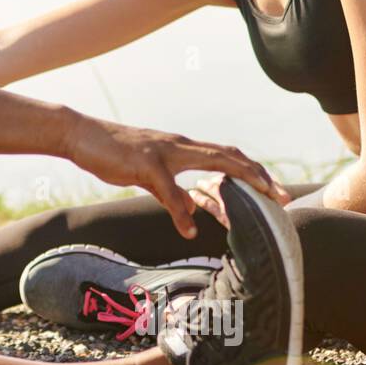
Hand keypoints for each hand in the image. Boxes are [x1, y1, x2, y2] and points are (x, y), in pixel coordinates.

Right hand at [67, 117, 289, 238]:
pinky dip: (181, 209)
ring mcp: (165, 152)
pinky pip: (169, 189)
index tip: (275, 191)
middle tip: (283, 197)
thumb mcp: (148, 175)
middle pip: (231, 156)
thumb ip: (170, 190)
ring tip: (262, 203)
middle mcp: (180, 146)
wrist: (82, 136)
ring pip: (213, 162)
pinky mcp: (145, 163)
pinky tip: (189, 228)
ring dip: (241, 182)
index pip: (227, 156)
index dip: (254, 172)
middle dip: (261, 176)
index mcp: (182, 148)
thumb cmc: (114, 154)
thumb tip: (190, 208)